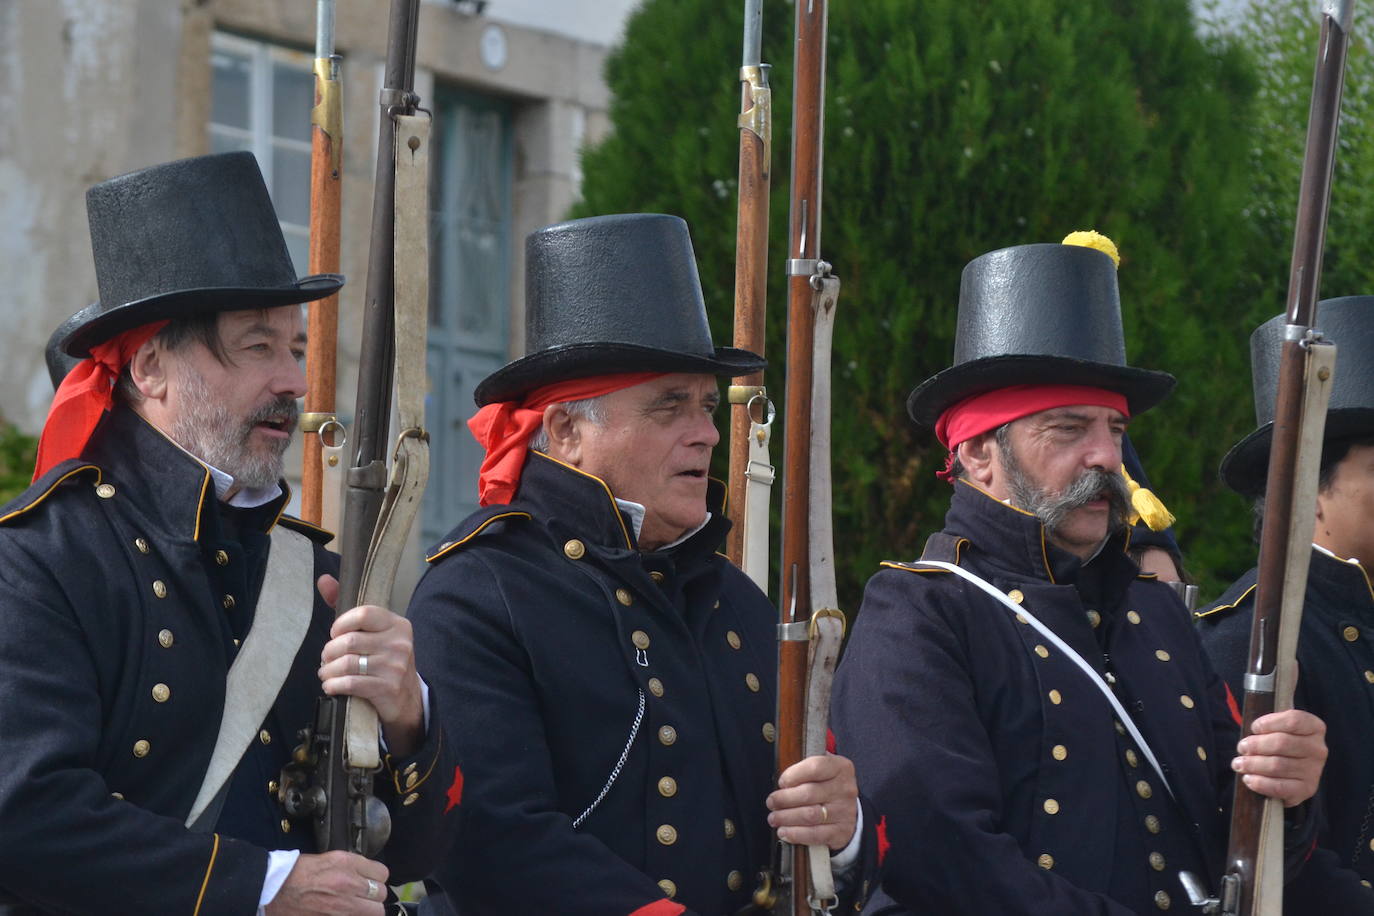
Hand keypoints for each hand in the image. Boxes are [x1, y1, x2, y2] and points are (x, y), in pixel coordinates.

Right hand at [264, 850, 388, 915]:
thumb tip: (369, 875)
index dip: (377, 878)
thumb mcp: (329, 859)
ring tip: (357, 908)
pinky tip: (346, 913)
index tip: (371, 882)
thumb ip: (352, 866)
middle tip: (365, 898)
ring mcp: (341, 906)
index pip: (382, 873)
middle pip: (381, 894)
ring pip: (375, 912)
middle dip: (375, 897)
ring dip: (367, 910)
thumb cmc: (298, 873)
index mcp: (347, 864)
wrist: (274, 890)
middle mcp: (348, 884)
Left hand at [316, 574, 425, 755]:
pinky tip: (331, 686)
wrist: (407, 699)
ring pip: (347, 663)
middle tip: (327, 658)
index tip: (335, 634)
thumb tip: (323, 580)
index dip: (341, 623)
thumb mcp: (373, 633)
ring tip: (326, 673)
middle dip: (329, 652)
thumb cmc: (384, 660)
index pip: (363, 614)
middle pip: (349, 641)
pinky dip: (334, 685)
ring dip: (328, 670)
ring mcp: (395, 666)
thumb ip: (346, 606)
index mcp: (397, 624)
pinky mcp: (387, 688)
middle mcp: (399, 643)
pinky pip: (350, 683)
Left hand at [766, 754, 858, 850]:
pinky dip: (795, 834)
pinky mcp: (841, 832)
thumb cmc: (826, 785)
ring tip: (774, 818)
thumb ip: (802, 770)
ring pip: (809, 815)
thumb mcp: (820, 770)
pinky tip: (784, 831)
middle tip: (772, 802)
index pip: (815, 767)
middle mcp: (845, 789)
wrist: (846, 808)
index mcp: (840, 768)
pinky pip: (815, 835)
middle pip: (808, 793)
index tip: (781, 782)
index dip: (793, 775)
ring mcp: (845, 812)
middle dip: (783, 799)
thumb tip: (781, 781)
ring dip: (786, 817)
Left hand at [1232, 709, 1326, 807]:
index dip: (1269, 723)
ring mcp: (1314, 771)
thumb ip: (1268, 725)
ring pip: (1277, 765)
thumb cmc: (1279, 743)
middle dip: (1255, 745)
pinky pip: (1279, 787)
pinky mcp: (1306, 790)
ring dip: (1253, 764)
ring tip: (1239, 764)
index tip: (1254, 728)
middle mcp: (1318, 749)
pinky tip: (1249, 779)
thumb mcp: (1277, 728)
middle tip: (1241, 748)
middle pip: (1282, 743)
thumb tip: (1253, 730)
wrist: (1291, 772)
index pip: (1294, 720)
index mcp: (1314, 727)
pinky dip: (1260, 783)